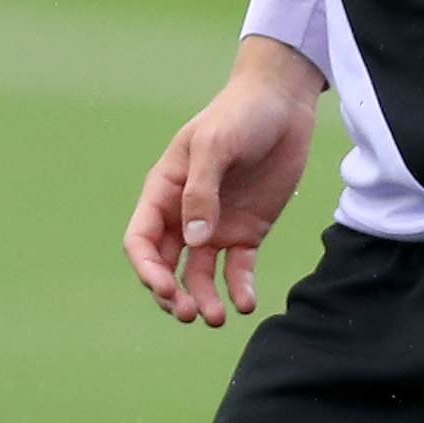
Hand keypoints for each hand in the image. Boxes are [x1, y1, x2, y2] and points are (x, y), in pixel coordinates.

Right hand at [125, 36, 322, 325]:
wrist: (282, 104)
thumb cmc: (239, 115)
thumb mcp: (214, 146)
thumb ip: (202, 191)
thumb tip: (194, 240)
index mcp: (164, 192)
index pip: (142, 241)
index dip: (147, 270)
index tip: (165, 290)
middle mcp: (184, 215)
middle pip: (165, 266)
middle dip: (171, 294)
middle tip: (190, 313)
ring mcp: (215, 226)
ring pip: (198, 275)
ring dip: (203, 299)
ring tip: (217, 318)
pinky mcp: (247, 232)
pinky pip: (237, 269)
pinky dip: (238, 289)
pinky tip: (245, 304)